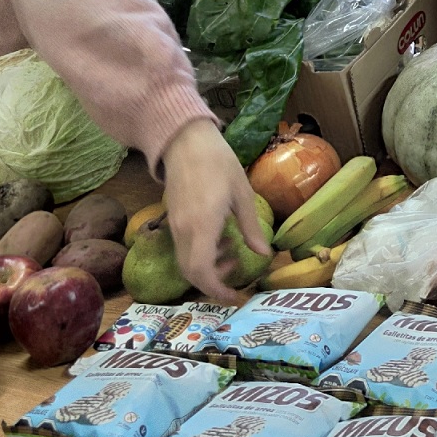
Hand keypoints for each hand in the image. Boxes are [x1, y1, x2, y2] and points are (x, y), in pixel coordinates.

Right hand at [159, 118, 271, 302]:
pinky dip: (200, 253)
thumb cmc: (218, 163)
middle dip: (213, 281)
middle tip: (236, 272)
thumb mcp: (242, 194)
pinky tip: (219, 237)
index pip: (201, 272)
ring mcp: (175, 225)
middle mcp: (183, 231)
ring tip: (232, 251)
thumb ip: (251, 227)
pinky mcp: (173, 218)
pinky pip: (183, 247)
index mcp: (202, 226)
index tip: (234, 295)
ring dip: (207, 266)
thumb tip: (263, 254)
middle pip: (190, 272)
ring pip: (185, 261)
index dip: (216, 290)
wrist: (185, 141)